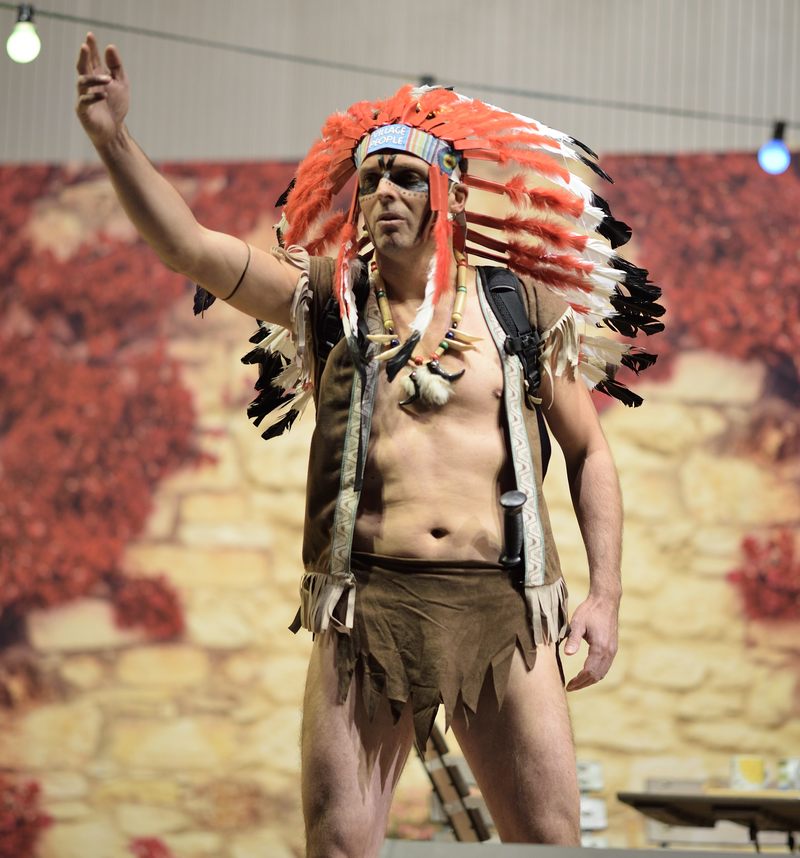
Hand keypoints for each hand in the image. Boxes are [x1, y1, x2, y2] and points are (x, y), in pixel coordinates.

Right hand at [75, 32, 128, 146]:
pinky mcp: (83, 110)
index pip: (92, 59)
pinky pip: (84, 101)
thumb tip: (110, 46)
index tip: (90, 36)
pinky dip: (93, 97)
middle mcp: (88, 85)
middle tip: (85, 46)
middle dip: (84, 56)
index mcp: (96, 77)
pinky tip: (104, 95)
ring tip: (108, 79)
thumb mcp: (121, 84)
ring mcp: (83, 97)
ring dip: (94, 79)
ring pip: (82, 82)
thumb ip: (116, 67)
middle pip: (82, 67)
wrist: (114, 130)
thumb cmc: (116, 107)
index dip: (91, 48)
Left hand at [563, 592, 618, 690]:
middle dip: (583, 684)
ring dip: (590, 680)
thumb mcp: (577, 623)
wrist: (606, 600)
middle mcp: (609, 652)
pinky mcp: (613, 647)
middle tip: (570, 687)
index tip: (568, 685)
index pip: (589, 672)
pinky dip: (596, 673)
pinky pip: (606, 666)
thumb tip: (568, 654)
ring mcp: (613, 650)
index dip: (578, 681)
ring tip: (577, 683)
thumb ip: (573, 639)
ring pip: (603, 672)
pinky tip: (587, 673)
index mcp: (600, 648)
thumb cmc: (590, 610)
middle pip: (597, 676)